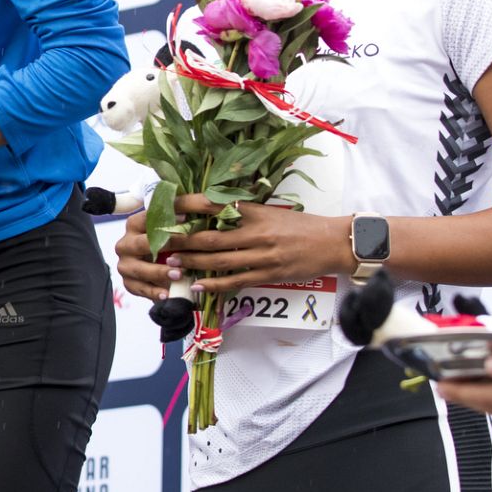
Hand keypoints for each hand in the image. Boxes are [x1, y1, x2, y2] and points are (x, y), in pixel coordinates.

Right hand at [115, 208, 184, 300]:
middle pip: (142, 244)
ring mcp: (125, 264)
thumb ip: (179, 222)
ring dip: (160, 272)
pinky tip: (167, 294)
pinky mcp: (128, 283)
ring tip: (178, 275)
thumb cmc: (166, 245)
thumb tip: (201, 209)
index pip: (147, 218)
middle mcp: (125, 243)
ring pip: (140, 269)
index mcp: (134, 225)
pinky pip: (140, 289)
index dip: (166, 218)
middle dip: (164, 247)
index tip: (185, 218)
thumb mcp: (169, 232)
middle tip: (182, 248)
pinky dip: (154, 292)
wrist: (154, 269)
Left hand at [164, 196, 349, 293]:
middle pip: (211, 236)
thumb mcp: (270, 211)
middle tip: (159, 242)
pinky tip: (197, 285)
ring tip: (171, 265)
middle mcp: (257, 232)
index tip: (168, 209)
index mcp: (256, 211)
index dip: (188, 207)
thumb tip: (210, 210)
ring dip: (193, 263)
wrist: (332, 242)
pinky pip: (237, 281)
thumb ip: (242, 212)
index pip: (215, 205)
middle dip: (182, 241)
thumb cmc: (300, 225)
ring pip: (220, 260)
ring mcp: (263, 255)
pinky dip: (215, 284)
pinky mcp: (269, 274)